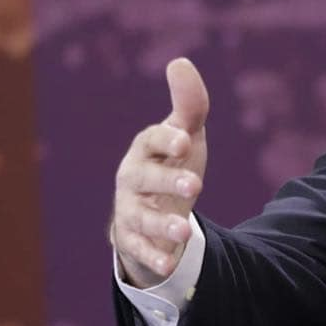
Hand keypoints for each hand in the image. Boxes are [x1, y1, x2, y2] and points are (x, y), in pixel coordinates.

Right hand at [110, 58, 209, 287]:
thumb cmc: (172, 162)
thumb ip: (190, 104)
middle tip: (196, 187)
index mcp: (146, 148)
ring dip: (161, 225)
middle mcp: (132, 178)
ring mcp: (129, 209)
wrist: (154, 206)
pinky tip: (170, 263)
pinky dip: (152, 256)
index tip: (184, 141)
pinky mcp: (132, 239)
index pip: (151, 140)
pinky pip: (138, 249)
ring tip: (184, 232)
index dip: (166, 139)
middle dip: (167, 182)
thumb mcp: (186, 135)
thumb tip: (180, 62)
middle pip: (143, 179)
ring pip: (140, 218)